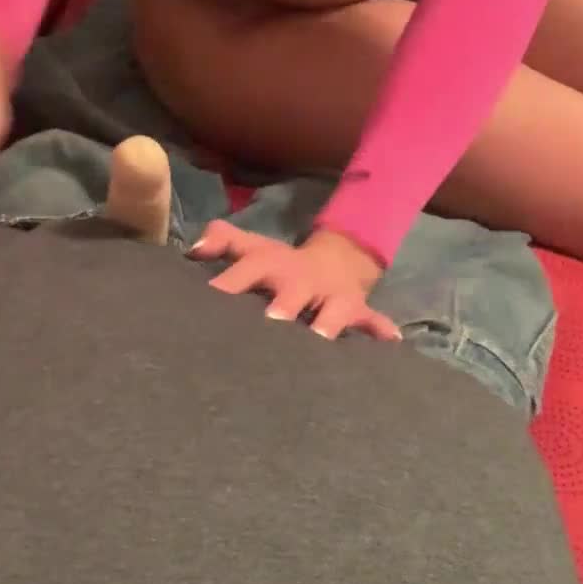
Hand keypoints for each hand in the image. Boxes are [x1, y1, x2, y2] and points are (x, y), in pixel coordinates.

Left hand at [187, 221, 401, 340]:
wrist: (338, 259)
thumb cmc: (280, 265)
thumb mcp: (252, 248)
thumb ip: (221, 242)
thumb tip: (193, 251)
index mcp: (273, 265)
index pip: (247, 270)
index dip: (229, 284)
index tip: (211, 298)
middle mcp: (303, 281)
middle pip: (292, 293)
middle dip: (282, 307)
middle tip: (270, 323)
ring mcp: (333, 298)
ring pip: (332, 313)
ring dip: (327, 326)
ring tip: (320, 340)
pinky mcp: (357, 311)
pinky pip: (371, 321)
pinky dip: (380, 329)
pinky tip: (389, 340)